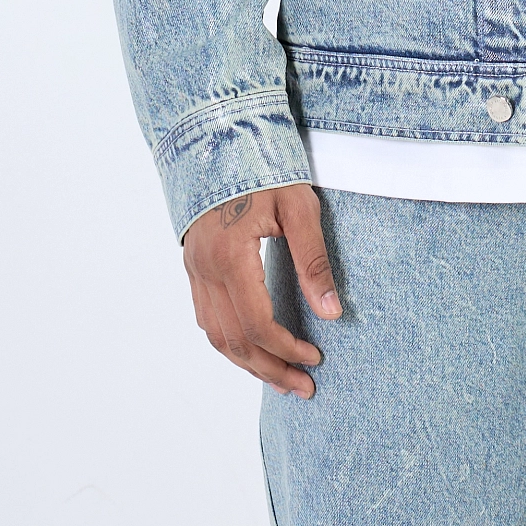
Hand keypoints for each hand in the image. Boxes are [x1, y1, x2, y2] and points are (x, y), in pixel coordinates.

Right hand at [181, 184, 341, 397]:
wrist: (222, 137)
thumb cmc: (266, 167)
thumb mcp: (300, 207)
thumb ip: (314, 262)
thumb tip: (332, 313)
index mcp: (230, 256)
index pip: (258, 323)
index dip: (287, 348)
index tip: (315, 359)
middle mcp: (205, 269)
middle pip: (234, 340)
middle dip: (270, 369)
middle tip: (303, 388)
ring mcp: (194, 269)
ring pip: (215, 336)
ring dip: (248, 363)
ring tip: (281, 381)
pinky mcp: (193, 265)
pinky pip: (206, 318)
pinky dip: (230, 341)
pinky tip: (253, 350)